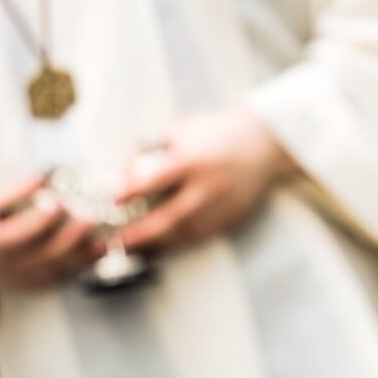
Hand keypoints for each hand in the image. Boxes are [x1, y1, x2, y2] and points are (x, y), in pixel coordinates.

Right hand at [0, 176, 101, 290]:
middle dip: (71, 237)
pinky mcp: (40, 286)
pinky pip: (68, 275)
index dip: (39, 220)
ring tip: (106, 236)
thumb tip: (42, 176)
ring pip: (61, 269)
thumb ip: (12, 191)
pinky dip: (87, 262)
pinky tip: (103, 247)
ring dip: (87, 253)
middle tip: (92, 219)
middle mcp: (9, 267)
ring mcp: (26, 280)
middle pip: (44, 256)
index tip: (59, 202)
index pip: (16, 236)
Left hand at [116, 110, 297, 254]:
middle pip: (170, 217)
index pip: (157, 178)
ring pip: (185, 232)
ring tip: (133, 247)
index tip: (113, 200)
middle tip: (116, 241)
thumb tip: (121, 176)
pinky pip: (202, 235)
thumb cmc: (216, 133)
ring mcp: (223, 204)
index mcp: (195, 159)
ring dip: (157, 243)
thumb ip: (150, 151)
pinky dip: (179, 241)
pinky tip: (163, 242)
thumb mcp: (180, 131)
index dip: (132, 190)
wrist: (264, 143)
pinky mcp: (233, 216)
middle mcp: (209, 185)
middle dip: (140, 233)